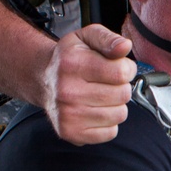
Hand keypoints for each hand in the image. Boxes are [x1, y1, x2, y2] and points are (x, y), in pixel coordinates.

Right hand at [42, 25, 134, 145]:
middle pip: (122, 95)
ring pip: (119, 115)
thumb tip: (124, 46)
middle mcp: (67, 91)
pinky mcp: (71, 132)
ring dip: (116, 105)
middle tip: (106, 82)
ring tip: (100, 95)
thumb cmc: (70, 58)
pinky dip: (108, 122)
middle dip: (121, 87)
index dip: (126, 68)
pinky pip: (110, 132)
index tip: (117, 67)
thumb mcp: (87, 37)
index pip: (121, 73)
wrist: (44, 80)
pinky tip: (95, 110)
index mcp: (72, 64)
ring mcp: (68, 115)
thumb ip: (109, 39)